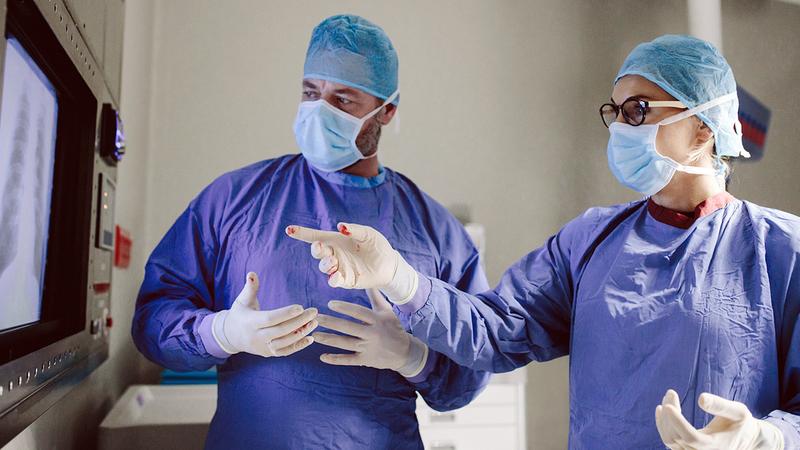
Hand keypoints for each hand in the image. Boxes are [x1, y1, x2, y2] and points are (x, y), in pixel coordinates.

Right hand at [212, 272, 318, 356]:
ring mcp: (263, 347)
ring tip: (314, 322)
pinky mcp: (268, 353)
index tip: (301, 307)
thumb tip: (252, 273)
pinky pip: (285, 352)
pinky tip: (311, 337)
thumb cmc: (240, 314)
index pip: (270, 318)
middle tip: (314, 312)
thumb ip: (250, 287)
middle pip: (280, 331)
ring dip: (301, 333)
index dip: (285, 314)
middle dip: (299, 322)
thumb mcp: (242, 300)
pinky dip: (299, 346)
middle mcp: (256, 337)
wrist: (231, 336)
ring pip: (285, 342)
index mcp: (250, 322)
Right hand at [285, 223, 418, 302]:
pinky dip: (333, 279)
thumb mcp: (367, 233)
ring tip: (333, 261)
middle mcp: (334, 254)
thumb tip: (340, 226)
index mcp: (336, 240)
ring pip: (324, 266)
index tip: (289, 230)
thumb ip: (354, 230)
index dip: (302, 233)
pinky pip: (334, 280)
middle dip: (316, 249)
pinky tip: (335, 277)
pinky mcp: (345, 280)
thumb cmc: (376, 245)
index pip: (315, 236)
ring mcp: (338, 267)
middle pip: (318, 252)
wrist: (389, 264)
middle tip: (320, 247)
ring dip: (326, 264)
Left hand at [312, 288, 427, 376]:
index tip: (330, 304)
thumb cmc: (393, 328)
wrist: (405, 352)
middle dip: (330, 322)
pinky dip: (335, 359)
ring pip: (345, 343)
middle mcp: (372, 334)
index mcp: (377, 320)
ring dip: (328, 339)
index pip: (358, 312)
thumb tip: (369, 281)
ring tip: (314, 335)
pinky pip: (348, 360)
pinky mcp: (365, 361)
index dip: (344, 308)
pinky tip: (322, 356)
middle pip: (348, 328)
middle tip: (315, 318)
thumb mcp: (387, 311)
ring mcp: (368, 348)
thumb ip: (376, 297)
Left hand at [655, 389, 783, 449]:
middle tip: (670, 392)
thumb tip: (700, 398)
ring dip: (664, 418)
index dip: (677, 423)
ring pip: (669, 440)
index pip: (691, 438)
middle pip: (676, 437)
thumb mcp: (739, 412)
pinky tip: (662, 408)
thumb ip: (721, 406)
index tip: (668, 405)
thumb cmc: (742, 423)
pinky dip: (663, 425)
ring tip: (668, 396)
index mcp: (716, 445)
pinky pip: (670, 441)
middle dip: (669, 414)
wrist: (745, 439)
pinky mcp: (687, 449)